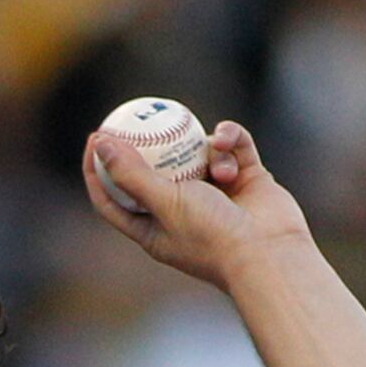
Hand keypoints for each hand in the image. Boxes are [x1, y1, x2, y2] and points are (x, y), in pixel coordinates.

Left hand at [83, 120, 311, 288]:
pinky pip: (232, 146)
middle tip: (134, 113)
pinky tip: (228, 142)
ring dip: (205, 147)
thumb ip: (131, 174)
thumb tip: (100, 143)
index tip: (95, 138)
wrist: (270, 253)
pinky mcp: (244, 179)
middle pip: (154, 170)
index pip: (113, 199)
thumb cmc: (213, 236)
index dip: (98, 171)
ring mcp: (215, 194)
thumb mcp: (165, 203)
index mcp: (153, 228)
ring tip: (214, 148)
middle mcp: (181, 212)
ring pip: (197, 153)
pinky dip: (230, 141)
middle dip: (145, 143)